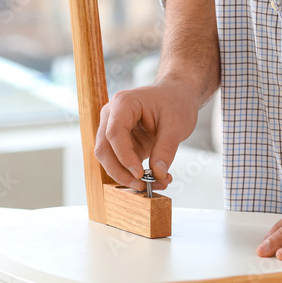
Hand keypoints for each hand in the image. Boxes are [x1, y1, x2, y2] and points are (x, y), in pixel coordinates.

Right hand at [95, 78, 202, 192]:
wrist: (177, 96)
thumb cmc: (175, 102)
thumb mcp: (176, 125)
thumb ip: (166, 149)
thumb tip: (158, 174)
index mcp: (123, 103)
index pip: (114, 133)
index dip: (124, 156)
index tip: (139, 173)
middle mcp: (112, 116)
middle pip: (104, 149)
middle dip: (121, 172)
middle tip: (143, 186)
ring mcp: (113, 129)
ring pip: (109, 159)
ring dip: (127, 176)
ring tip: (154, 184)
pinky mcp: (121, 143)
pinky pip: (121, 162)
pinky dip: (134, 174)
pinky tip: (155, 179)